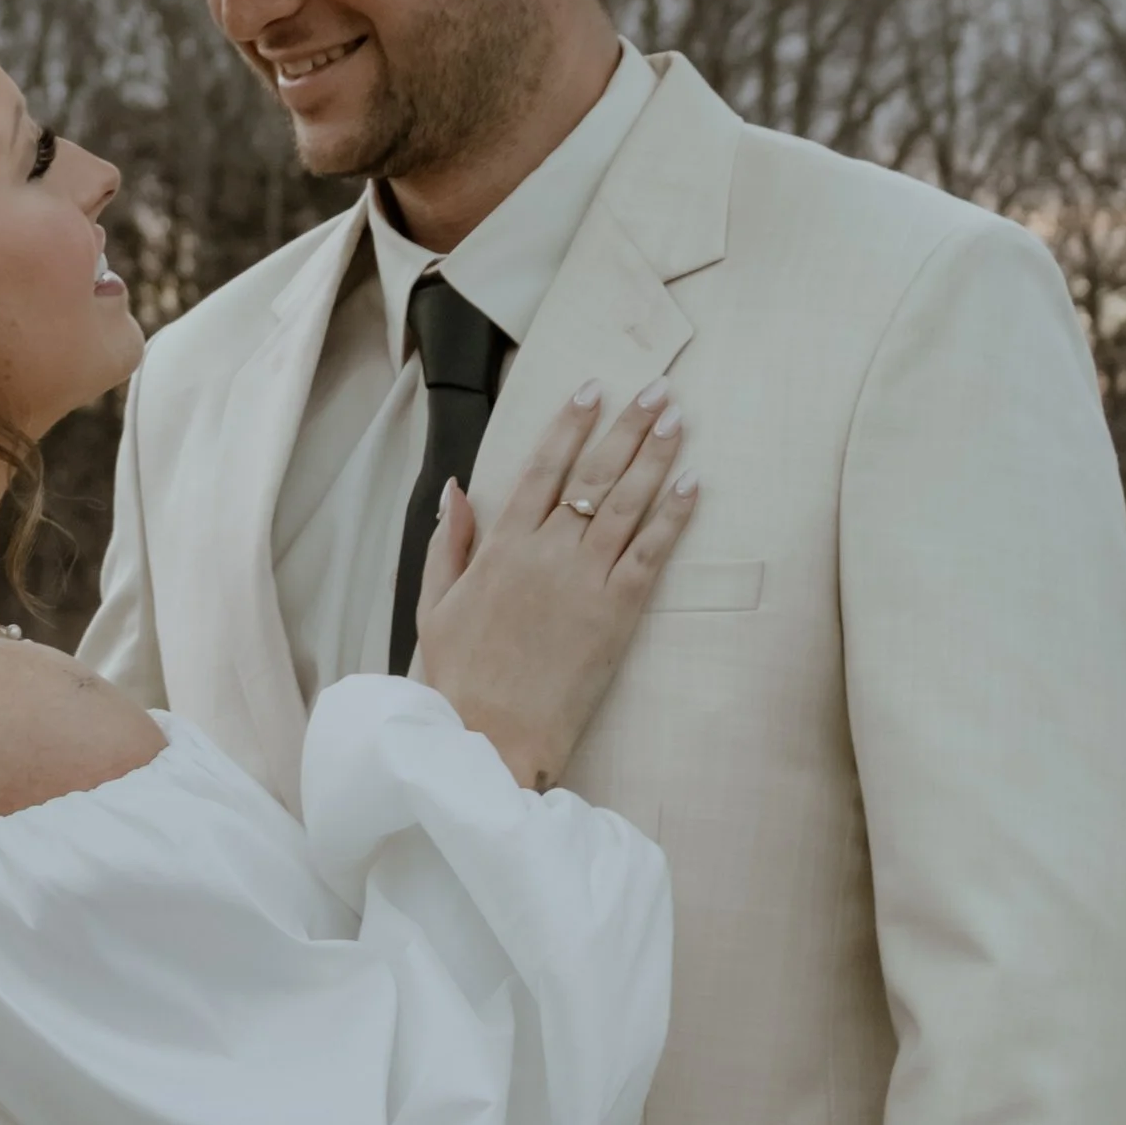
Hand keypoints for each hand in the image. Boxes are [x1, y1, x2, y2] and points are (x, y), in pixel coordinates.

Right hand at [414, 384, 696, 785]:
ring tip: (678, 420)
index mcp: (500, 546)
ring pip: (626, 503)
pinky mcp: (617, 613)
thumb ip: (448, 543)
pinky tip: (692, 483)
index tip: (591, 389)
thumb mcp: (433, 604)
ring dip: (655, 457)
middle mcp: (547, 552)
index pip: (541, 468)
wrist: (490, 735)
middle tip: (656, 389)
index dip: (569, 425)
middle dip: (626, 426)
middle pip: (593, 474)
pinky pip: (651, 552)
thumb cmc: (458, 677)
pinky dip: (673, 515)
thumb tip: (457, 488)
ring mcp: (585, 580)